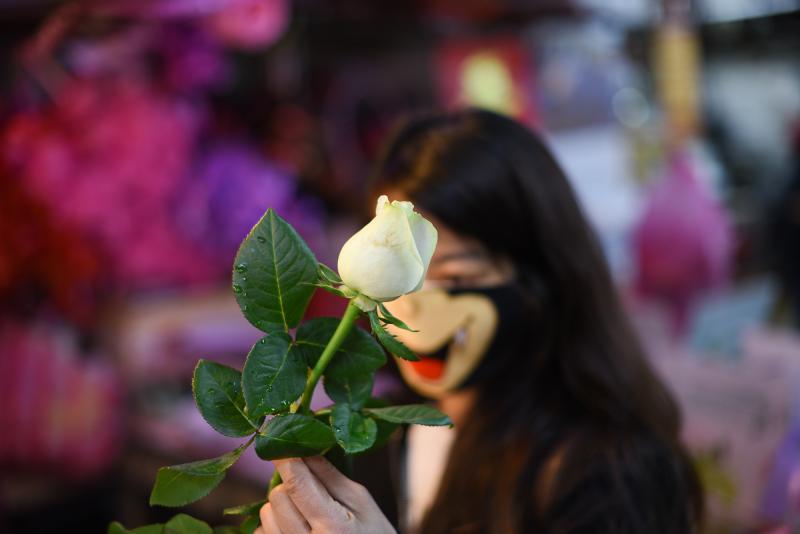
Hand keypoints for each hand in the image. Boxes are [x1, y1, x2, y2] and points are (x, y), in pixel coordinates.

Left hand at [254, 456, 395, 533]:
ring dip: (281, 506)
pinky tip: (296, 527)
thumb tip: (305, 450)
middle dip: (290, 485)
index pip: (297, 484)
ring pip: (266, 515)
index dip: (286, 461)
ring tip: (305, 511)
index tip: (282, 446)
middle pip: (277, 497)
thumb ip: (331, 477)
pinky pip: (262, 533)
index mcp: (331, 527)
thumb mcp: (361, 502)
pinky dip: (275, 524)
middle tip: (309, 488)